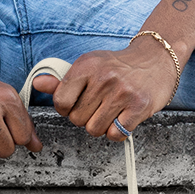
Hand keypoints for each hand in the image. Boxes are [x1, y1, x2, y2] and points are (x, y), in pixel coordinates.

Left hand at [32, 39, 176, 141]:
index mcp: (87, 66)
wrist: (157, 59)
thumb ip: (62, 79)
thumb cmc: (119, 65)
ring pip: (94, 129)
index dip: (66, 108)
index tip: (76, 104)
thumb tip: (37, 84)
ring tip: (110, 112)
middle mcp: (104, 78)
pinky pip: (115, 135)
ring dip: (100, 127)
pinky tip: (122, 118)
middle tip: (98, 107)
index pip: (61, 101)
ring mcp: (122, 93)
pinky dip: (117, 132)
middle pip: (77, 119)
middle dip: (85, 118)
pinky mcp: (139, 107)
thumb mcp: (89, 65)